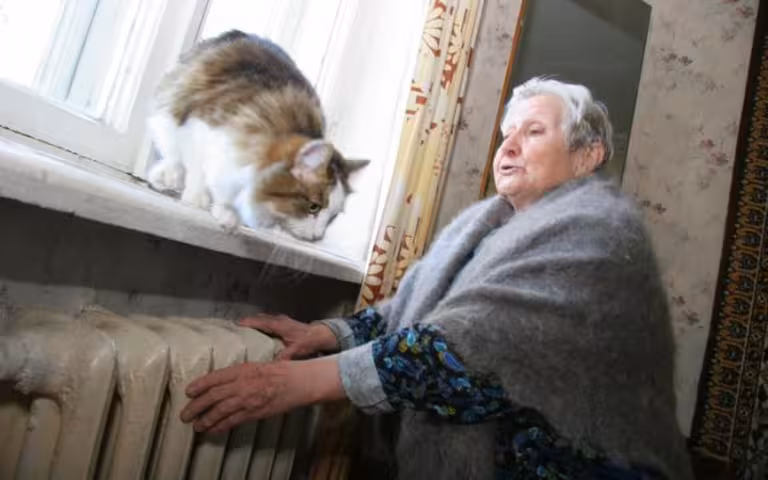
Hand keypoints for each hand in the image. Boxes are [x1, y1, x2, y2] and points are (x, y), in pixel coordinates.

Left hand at [180, 358, 343, 433]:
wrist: (299, 381)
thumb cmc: (282, 371)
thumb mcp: (258, 365)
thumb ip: (240, 373)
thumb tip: (223, 382)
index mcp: (243, 369)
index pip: (215, 377)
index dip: (200, 385)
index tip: (188, 391)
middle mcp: (243, 384)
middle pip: (213, 396)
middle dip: (196, 406)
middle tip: (185, 414)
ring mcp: (248, 399)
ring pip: (220, 411)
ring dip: (205, 419)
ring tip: (196, 425)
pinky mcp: (255, 412)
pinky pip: (233, 421)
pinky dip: (220, 426)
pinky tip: (212, 430)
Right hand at [238, 313, 337, 359]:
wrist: (321, 335)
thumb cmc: (308, 342)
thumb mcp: (296, 351)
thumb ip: (284, 357)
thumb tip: (272, 366)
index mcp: (278, 325)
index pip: (259, 321)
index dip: (247, 322)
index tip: (235, 325)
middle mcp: (278, 320)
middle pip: (259, 318)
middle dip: (247, 321)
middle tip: (234, 328)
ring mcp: (281, 319)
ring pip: (263, 318)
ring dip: (253, 322)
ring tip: (242, 329)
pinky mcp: (284, 322)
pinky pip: (268, 320)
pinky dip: (261, 323)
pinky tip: (257, 331)